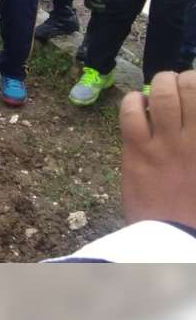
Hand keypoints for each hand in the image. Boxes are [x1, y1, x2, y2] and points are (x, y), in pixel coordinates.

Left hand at [121, 71, 195, 228]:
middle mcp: (195, 138)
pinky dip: (132, 101)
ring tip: (162, 86)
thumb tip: (188, 125)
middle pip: (192, 87)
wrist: (179, 240)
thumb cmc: (195, 208)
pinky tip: (136, 104)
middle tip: (183, 84)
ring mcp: (166, 143)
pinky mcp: (138, 151)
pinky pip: (130, 112)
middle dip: (186, 78)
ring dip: (162, 83)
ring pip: (163, 94)